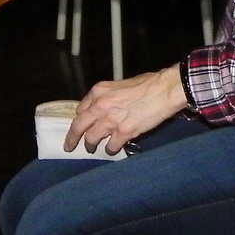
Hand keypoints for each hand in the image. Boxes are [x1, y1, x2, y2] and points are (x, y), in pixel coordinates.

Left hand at [65, 66, 187, 155]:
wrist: (165, 90)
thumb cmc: (147, 84)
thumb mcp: (120, 85)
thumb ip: (108, 97)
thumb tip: (104, 110)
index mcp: (99, 91)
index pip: (80, 109)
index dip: (80, 119)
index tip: (80, 126)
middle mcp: (100, 106)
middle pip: (78, 126)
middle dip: (72, 139)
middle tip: (69, 147)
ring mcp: (111, 120)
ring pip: (91, 139)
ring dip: (91, 146)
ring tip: (92, 149)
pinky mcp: (123, 132)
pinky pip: (111, 146)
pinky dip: (111, 149)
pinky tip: (113, 149)